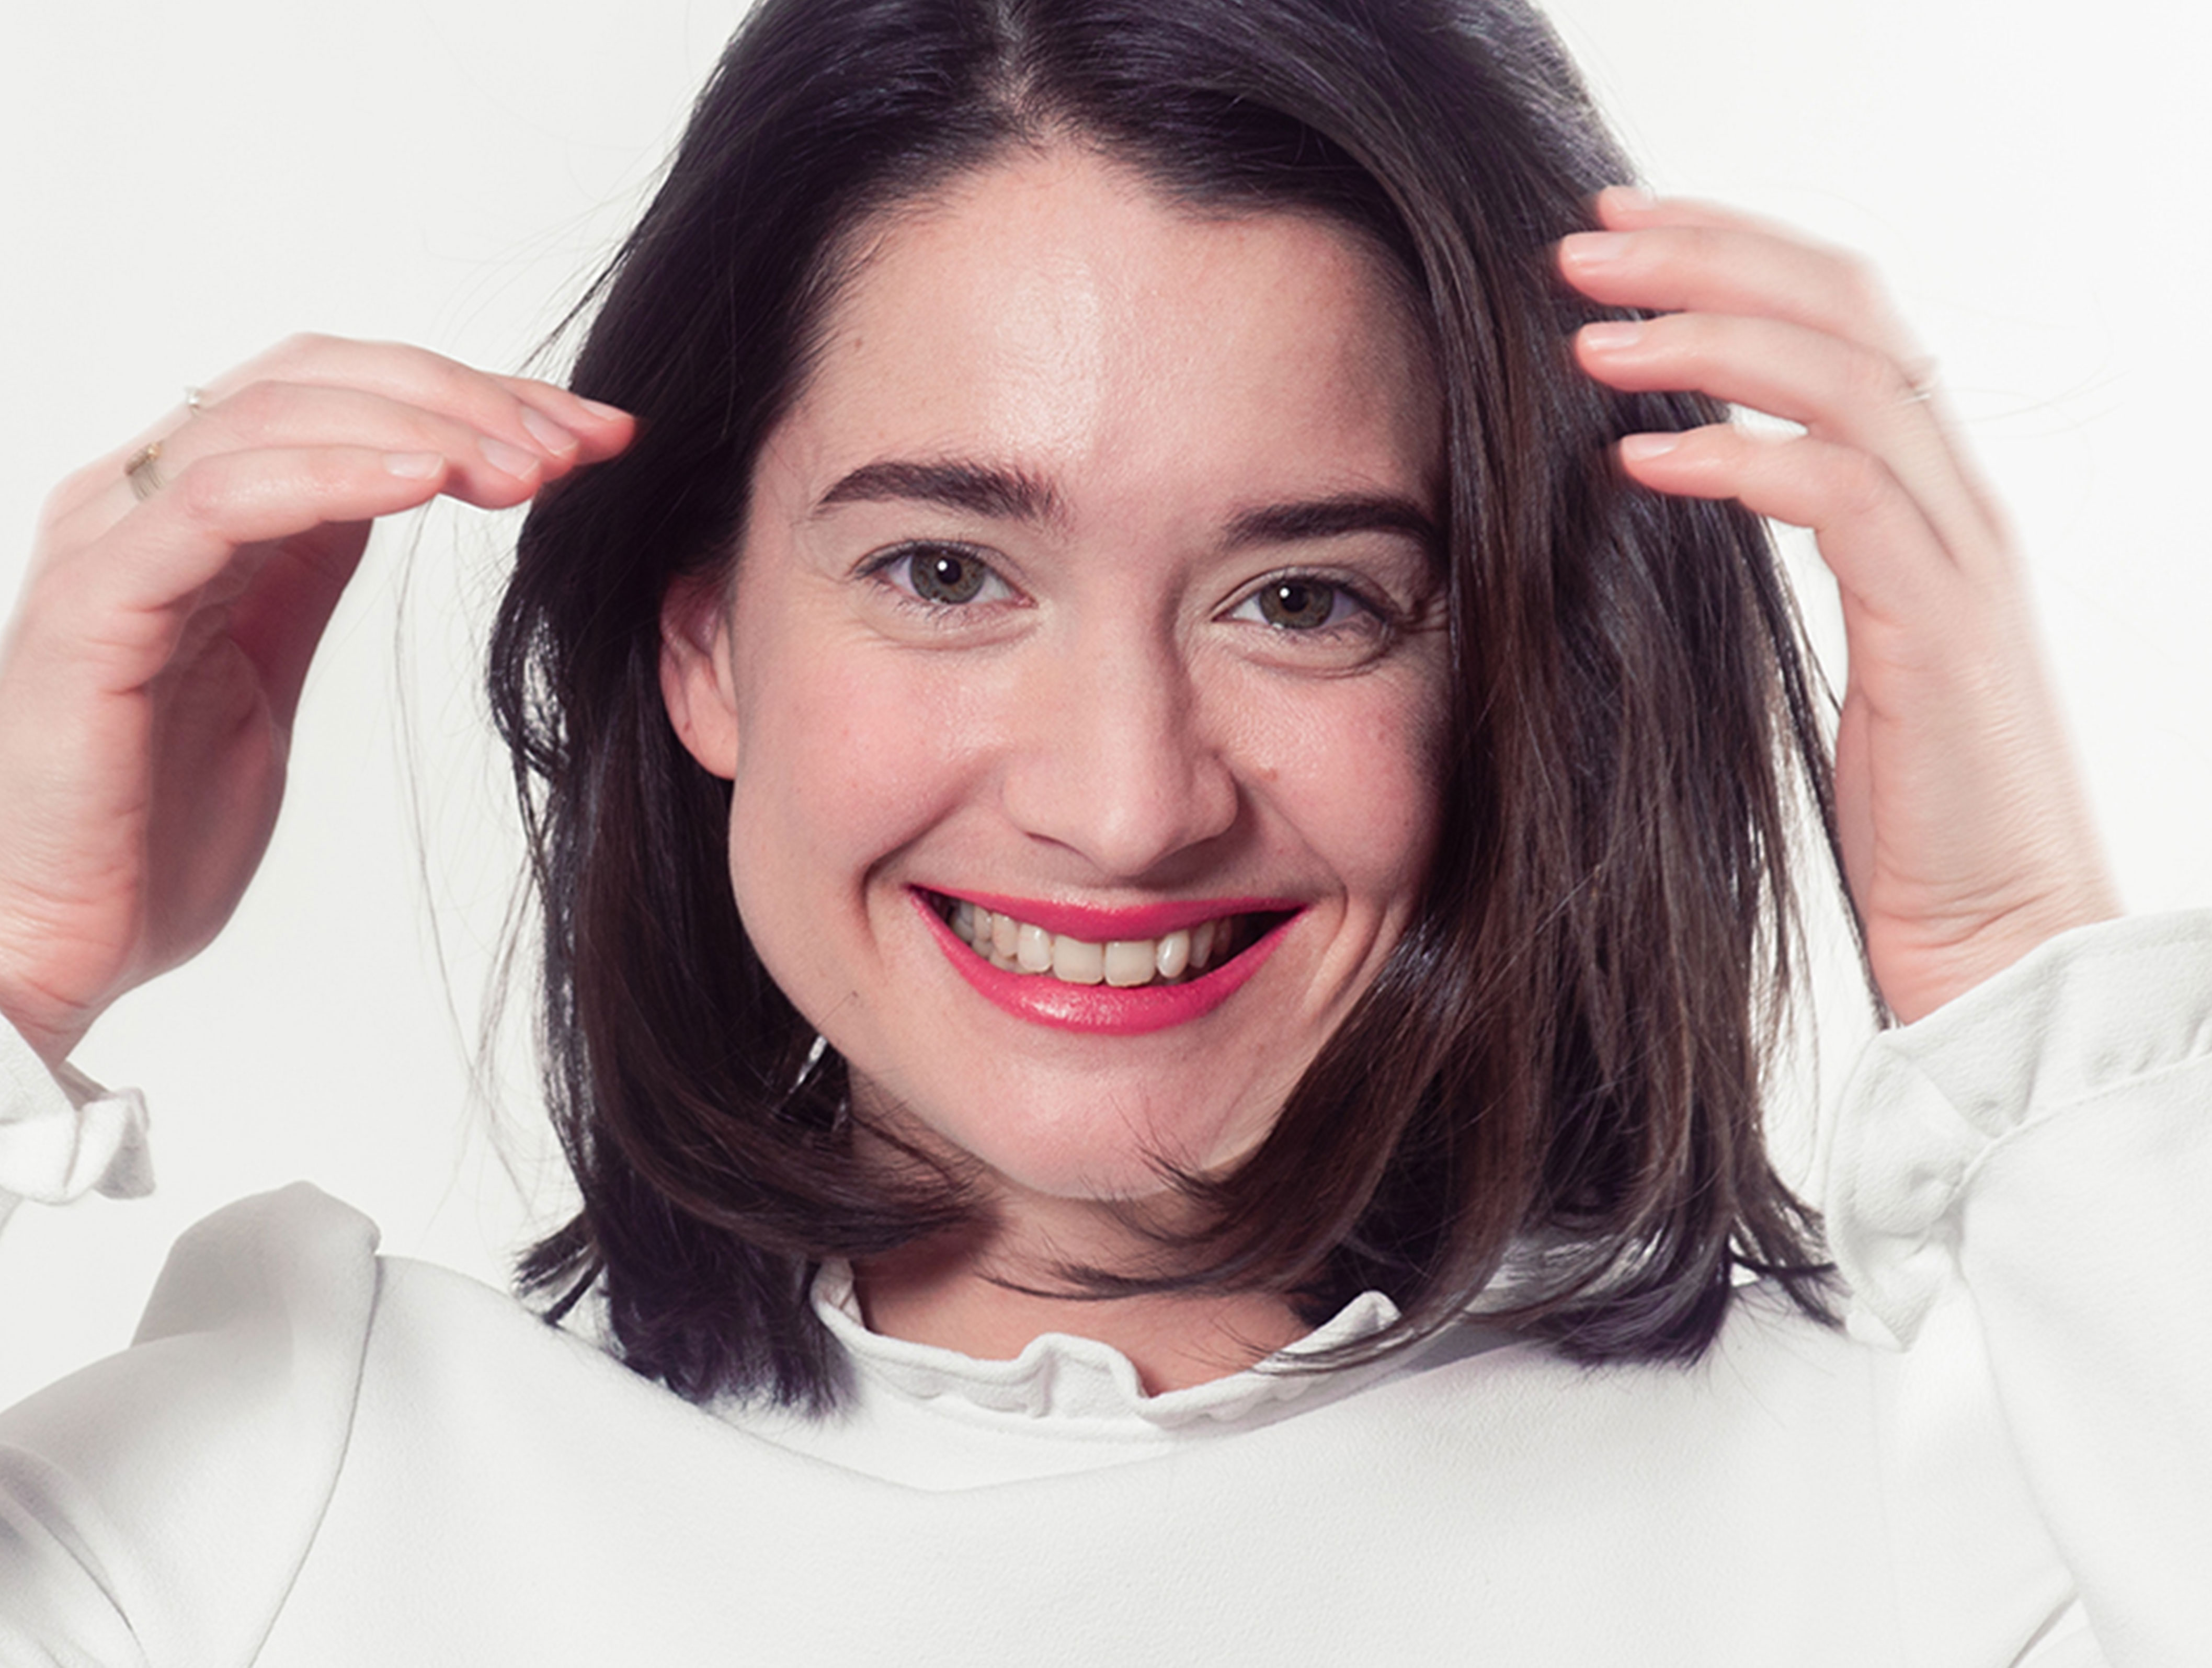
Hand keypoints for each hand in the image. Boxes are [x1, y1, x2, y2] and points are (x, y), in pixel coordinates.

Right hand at [0, 336, 633, 1064]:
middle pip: (319, 381)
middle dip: (469, 401)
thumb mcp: (263, 671)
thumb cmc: (144, 830)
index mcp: (191, 515)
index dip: (474, 401)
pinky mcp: (96, 604)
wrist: (42, 940)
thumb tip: (393, 484)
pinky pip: (219, 503)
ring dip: (424, 431)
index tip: (593, 437)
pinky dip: (332, 476)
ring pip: (275, 417)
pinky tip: (428, 483)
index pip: (342, 399)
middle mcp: (141, 501)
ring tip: (532, 469)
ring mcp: (110, 542)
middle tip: (583, 444)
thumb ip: (306, 573)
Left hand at [1559, 190, 2118, 1022]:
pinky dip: (1736, 460)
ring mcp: (1954, 553)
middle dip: (1710, 256)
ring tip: (1591, 334)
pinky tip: (1640, 458)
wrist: (1990, 928)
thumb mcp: (1828, 641)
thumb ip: (1781, 545)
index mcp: (1920, 490)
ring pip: (1845, 380)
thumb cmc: (1897, 801)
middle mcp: (1950, 497)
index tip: (1621, 230)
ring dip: (1707, 340)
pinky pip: (1839, 499)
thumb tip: (1664, 472)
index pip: (1840, 313)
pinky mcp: (1936, 626)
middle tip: (1583, 241)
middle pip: (1845, 310)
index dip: (1733, 251)